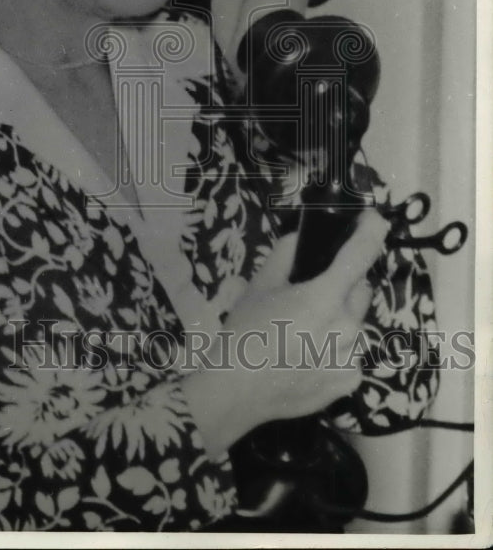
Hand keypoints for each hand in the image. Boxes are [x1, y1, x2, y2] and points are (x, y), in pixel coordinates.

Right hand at [182, 209, 387, 458]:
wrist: (236, 391)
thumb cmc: (245, 332)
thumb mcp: (258, 286)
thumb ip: (284, 255)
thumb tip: (301, 241)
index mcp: (324, 297)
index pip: (361, 254)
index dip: (371, 230)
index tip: (374, 220)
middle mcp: (348, 326)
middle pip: (361, 290)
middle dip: (344, 285)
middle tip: (312, 293)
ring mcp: (352, 357)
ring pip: (356, 324)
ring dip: (340, 319)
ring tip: (305, 332)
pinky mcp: (350, 382)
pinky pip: (351, 354)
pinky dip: (337, 350)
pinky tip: (308, 357)